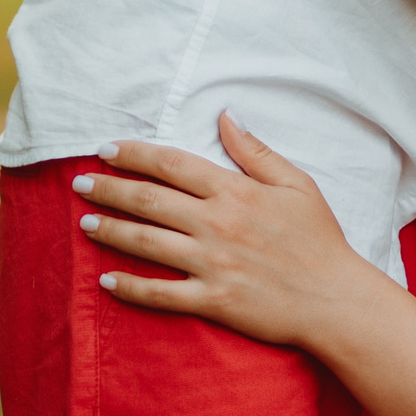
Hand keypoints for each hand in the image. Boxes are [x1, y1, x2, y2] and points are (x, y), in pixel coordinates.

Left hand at [74, 115, 376, 348]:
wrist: (335, 298)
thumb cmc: (320, 239)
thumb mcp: (297, 183)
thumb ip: (256, 151)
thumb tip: (225, 115)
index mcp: (236, 191)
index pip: (172, 164)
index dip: (134, 154)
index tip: (106, 149)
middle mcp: (217, 224)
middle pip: (149, 200)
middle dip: (109, 188)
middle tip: (79, 183)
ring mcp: (212, 264)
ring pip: (147, 243)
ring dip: (111, 230)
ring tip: (85, 222)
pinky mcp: (212, 300)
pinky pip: (161, 294)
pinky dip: (130, 287)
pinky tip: (106, 280)